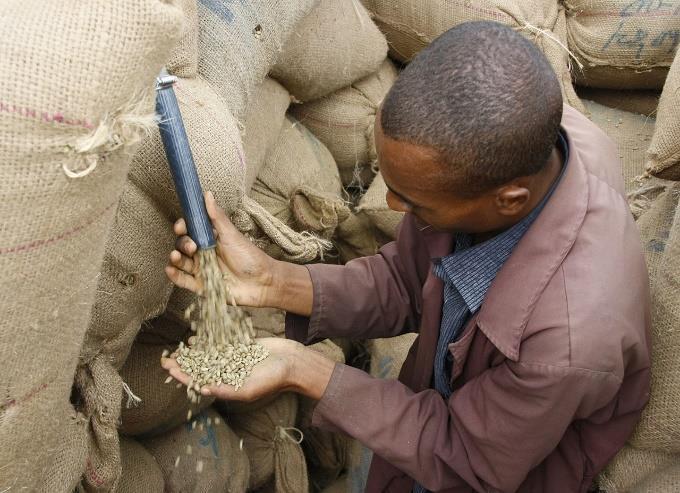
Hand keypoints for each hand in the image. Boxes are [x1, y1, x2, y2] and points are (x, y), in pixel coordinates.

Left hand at [161, 338, 335, 401]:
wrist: (293, 362)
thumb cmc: (273, 380)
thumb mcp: (248, 389)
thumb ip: (225, 389)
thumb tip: (202, 390)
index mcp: (227, 385)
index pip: (199, 381)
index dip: (182, 375)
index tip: (168, 368)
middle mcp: (229, 372)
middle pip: (200, 368)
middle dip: (183, 363)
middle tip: (165, 357)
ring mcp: (235, 359)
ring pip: (209, 355)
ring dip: (193, 352)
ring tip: (178, 347)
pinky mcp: (242, 346)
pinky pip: (222, 343)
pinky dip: (209, 341)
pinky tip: (197, 337)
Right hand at [165, 191, 276, 306]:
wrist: (262, 282)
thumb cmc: (250, 256)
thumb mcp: (232, 235)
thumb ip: (217, 217)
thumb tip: (207, 194)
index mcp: (210, 239)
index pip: (189, 230)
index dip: (182, 227)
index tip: (181, 227)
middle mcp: (203, 253)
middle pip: (182, 246)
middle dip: (182, 244)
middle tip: (192, 246)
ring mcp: (201, 270)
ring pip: (181, 262)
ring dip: (175, 258)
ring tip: (176, 256)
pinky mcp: (201, 286)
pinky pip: (183, 281)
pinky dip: (174, 276)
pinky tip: (169, 269)